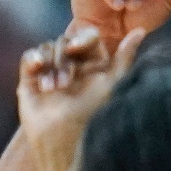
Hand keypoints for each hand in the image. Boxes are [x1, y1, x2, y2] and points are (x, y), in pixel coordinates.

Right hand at [17, 25, 145, 170]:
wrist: (65, 140)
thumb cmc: (95, 114)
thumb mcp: (114, 82)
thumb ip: (126, 57)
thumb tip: (141, 30)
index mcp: (96, 66)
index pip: (87, 38)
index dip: (82, 38)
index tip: (76, 48)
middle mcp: (75, 68)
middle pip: (65, 41)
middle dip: (65, 57)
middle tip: (66, 80)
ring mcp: (52, 74)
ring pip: (47, 48)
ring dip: (51, 65)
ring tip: (54, 89)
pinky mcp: (31, 81)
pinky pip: (29, 58)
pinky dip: (33, 59)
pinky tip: (37, 67)